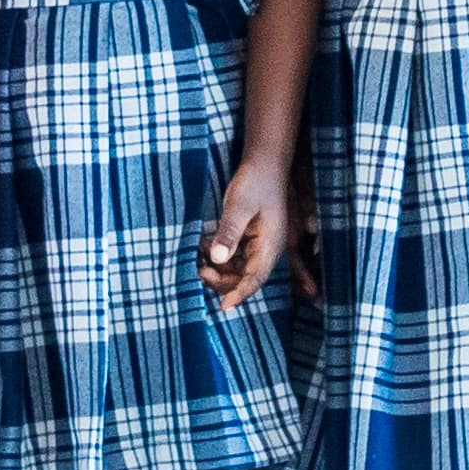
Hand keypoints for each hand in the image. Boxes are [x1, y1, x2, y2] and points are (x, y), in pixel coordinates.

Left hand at [199, 150, 290, 312]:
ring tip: (198, 257)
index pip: (255, 279)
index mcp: (270, 245)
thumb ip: (228, 233)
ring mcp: (257, 244)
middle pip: (244, 278)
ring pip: (236, 269)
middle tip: (200, 271)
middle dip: (222, 280)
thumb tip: (216, 259)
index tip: (223, 307)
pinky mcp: (248, 238)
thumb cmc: (255, 182)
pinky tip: (204, 244)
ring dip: (218, 268)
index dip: (239, 295)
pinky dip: (217, 255)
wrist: (264, 163)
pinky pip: (232, 256)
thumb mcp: (239, 206)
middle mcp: (266, 249)